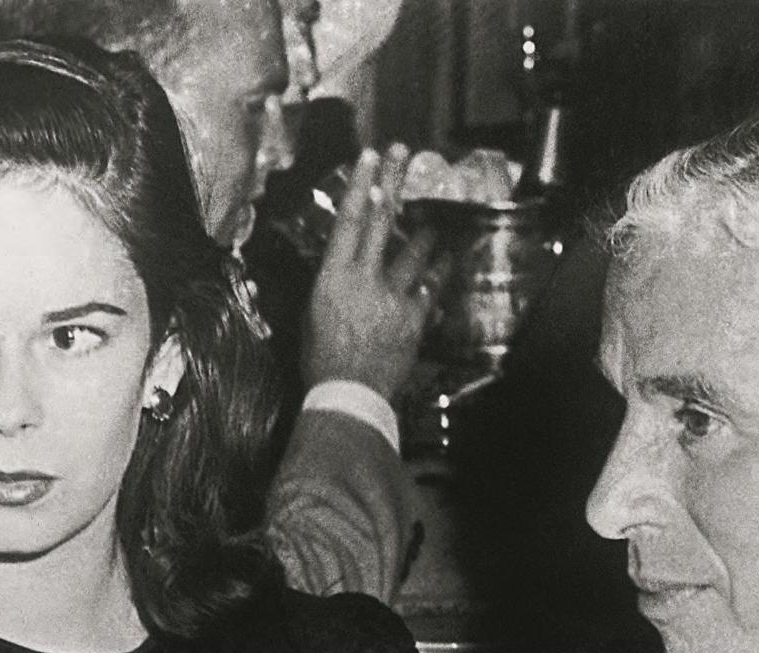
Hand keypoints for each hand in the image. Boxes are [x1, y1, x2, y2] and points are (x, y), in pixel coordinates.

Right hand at [301, 145, 438, 397]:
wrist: (349, 394)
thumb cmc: (321, 359)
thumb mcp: (312, 316)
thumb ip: (327, 285)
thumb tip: (334, 267)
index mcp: (334, 276)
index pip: (348, 220)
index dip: (360, 185)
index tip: (369, 156)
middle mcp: (365, 277)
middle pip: (381, 220)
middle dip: (392, 181)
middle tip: (402, 152)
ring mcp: (393, 295)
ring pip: (415, 250)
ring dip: (424, 232)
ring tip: (432, 222)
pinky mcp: (414, 316)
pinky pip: (432, 286)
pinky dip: (439, 272)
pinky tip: (447, 260)